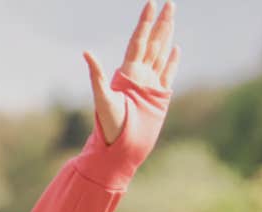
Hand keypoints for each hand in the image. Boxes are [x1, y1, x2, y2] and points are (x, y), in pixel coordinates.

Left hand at [84, 1, 179, 144]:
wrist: (120, 148)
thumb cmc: (108, 126)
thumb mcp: (102, 99)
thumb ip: (96, 75)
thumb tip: (86, 52)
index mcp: (127, 73)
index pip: (138, 41)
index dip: (145, 22)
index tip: (151, 4)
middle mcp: (139, 75)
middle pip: (152, 42)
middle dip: (161, 22)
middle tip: (168, 3)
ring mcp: (150, 84)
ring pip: (160, 53)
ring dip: (166, 35)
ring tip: (171, 18)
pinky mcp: (159, 96)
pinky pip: (168, 73)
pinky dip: (172, 60)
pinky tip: (175, 48)